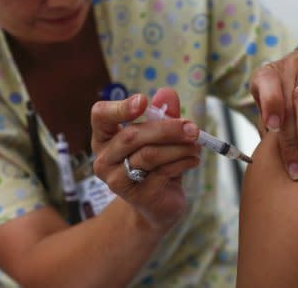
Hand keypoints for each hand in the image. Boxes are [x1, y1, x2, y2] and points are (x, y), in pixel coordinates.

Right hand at [91, 88, 200, 231]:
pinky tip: (193, 160)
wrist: (157, 205)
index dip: (120, 107)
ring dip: (180, 147)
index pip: (101, 116)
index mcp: (105, 138)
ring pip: (149, 155)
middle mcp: (104, 159)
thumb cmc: (156, 165)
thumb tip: (167, 93)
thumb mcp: (160, 137)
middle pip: (131, 136)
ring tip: (196, 145)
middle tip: (192, 128)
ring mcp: (117, 180)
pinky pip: (163, 172)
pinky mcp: (137, 195)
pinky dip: (183, 162)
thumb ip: (163, 115)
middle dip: (167, 129)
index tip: (144, 101)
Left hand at [250, 26, 297, 179]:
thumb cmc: (277, 93)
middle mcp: (289, 68)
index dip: (271, 104)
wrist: (293, 65)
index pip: (268, 87)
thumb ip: (266, 123)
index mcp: (267, 75)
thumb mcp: (264, 102)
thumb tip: (269, 159)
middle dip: (295, 133)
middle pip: (295, 99)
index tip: (273, 126)